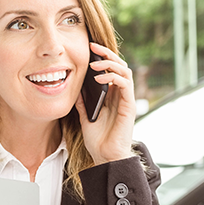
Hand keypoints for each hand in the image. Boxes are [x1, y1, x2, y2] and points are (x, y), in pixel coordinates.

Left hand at [75, 42, 135, 164]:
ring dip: (110, 64)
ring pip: (125, 71)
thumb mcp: (85, 117)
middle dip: (107, 54)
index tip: (89, 47)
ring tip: (94, 64)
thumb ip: (82, 102)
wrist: (105, 157)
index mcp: (111, 96)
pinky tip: (100, 78)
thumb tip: (74, 88)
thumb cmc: (98, 140)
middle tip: (93, 47)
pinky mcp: (129, 107)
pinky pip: (125, 85)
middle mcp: (120, 96)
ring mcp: (126, 100)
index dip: (102, 57)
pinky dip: (113, 78)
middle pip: (120, 66)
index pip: (110, 70)